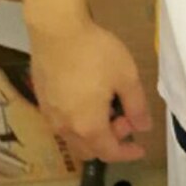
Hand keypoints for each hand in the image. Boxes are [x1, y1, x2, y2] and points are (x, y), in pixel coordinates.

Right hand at [28, 16, 151, 162]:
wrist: (56, 31)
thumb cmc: (95, 53)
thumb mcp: (126, 76)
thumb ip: (137, 106)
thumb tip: (143, 128)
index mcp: (88, 126)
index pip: (109, 153)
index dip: (127, 154)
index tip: (140, 148)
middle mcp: (65, 128)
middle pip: (89, 150)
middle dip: (111, 141)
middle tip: (125, 116)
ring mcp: (50, 117)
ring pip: (74, 138)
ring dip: (94, 132)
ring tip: (108, 104)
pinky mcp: (42, 102)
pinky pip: (63, 124)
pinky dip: (79, 122)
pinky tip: (88, 98)